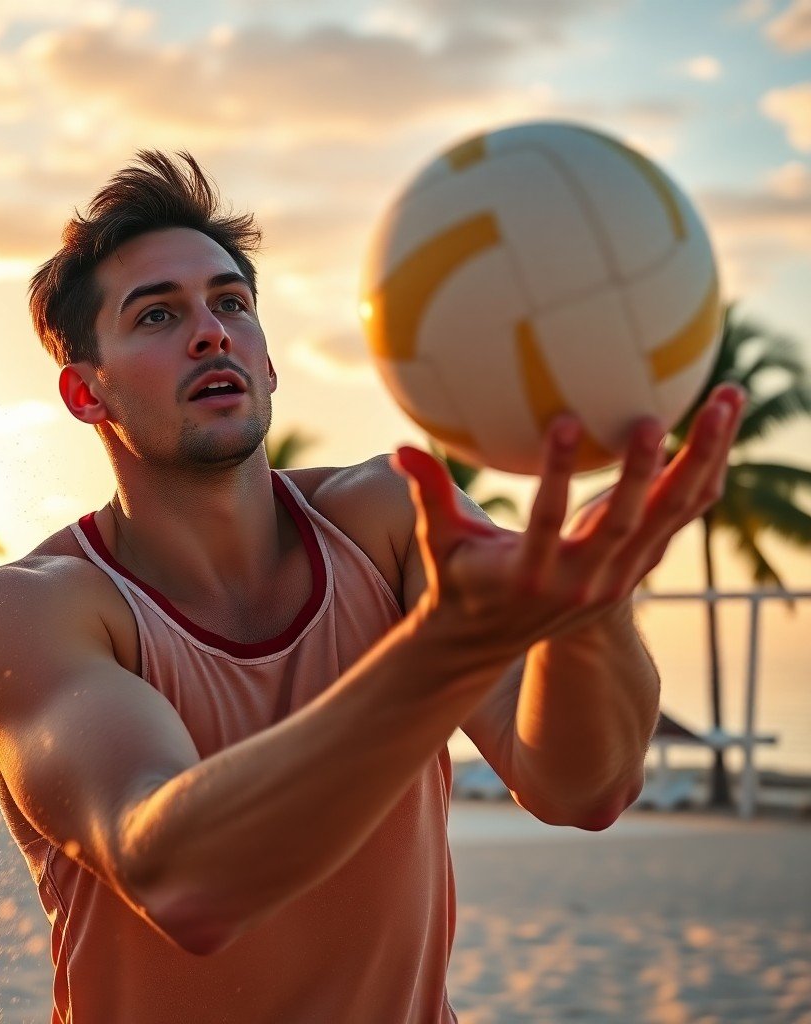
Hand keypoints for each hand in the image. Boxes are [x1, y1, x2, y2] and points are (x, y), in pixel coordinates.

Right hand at [391, 384, 744, 663]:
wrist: (488, 643)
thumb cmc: (458, 581)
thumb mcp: (439, 541)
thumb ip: (428, 494)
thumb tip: (400, 447)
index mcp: (528, 574)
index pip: (547, 522)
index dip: (558, 475)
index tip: (567, 421)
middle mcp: (579, 584)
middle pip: (623, 526)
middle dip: (647, 471)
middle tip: (660, 415)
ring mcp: (613, 584)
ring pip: (666, 523)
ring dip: (698, 465)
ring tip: (725, 403)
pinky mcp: (632, 578)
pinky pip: (675, 526)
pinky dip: (697, 483)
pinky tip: (718, 437)